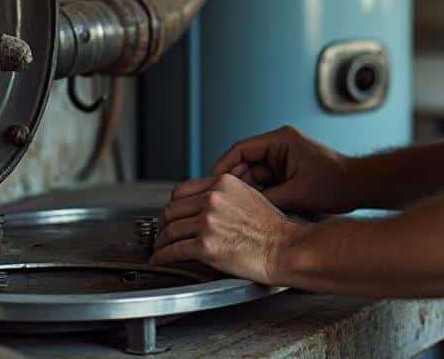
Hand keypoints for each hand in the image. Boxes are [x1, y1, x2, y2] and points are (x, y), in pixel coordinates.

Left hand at [150, 173, 303, 283]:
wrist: (284, 248)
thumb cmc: (272, 228)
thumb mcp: (249, 195)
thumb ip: (225, 195)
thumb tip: (204, 204)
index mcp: (223, 183)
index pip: (182, 191)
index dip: (172, 206)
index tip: (170, 215)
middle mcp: (213, 199)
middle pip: (172, 210)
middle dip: (163, 224)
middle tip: (162, 233)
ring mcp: (208, 222)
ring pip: (170, 230)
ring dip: (160, 242)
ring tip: (159, 248)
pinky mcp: (206, 246)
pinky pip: (174, 250)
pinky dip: (161, 257)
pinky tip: (159, 260)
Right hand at [210, 126, 356, 213]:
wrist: (358, 187)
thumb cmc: (335, 183)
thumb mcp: (295, 193)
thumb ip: (265, 198)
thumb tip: (240, 208)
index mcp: (280, 140)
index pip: (241, 149)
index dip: (223, 166)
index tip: (211, 182)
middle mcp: (280, 146)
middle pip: (245, 162)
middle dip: (234, 182)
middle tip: (221, 201)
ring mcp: (283, 159)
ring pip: (254, 175)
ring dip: (248, 191)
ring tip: (238, 209)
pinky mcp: (288, 172)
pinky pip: (265, 182)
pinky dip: (260, 194)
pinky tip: (254, 209)